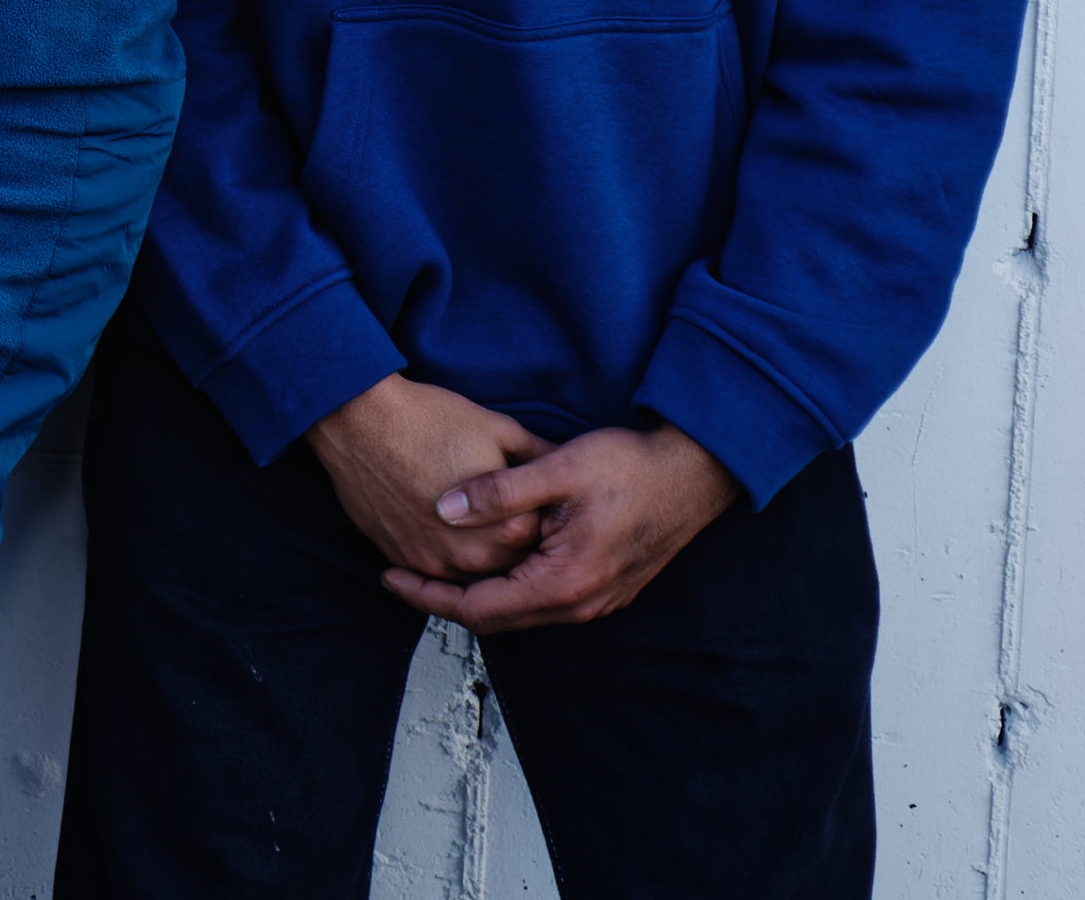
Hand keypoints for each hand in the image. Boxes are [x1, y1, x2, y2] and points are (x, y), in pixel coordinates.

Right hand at [307, 375, 549, 580]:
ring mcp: (435, 562)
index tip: (536, 499)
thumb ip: (541, 457)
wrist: (360, 420)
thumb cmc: (430, 420)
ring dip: (479, 551)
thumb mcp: (501, 430)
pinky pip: (436, 572)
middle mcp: (473, 556)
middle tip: (506, 510)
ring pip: (473, 573)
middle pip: (510, 562)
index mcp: (507, 527)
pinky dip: (446, 554)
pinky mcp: (403, 559)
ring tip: (478, 518)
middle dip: (511, 538)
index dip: (540, 515)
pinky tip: (448, 526)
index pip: (542, 539)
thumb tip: (568, 467)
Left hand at [380, 424, 741, 633]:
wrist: (694, 474)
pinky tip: (486, 561)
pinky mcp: (604, 589)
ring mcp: (595, 601)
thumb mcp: (557, 468)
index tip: (390, 575)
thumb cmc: (629, 466)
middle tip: (400, 572)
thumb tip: (441, 509)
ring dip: (474, 594)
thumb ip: (497, 492)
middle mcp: (579, 605)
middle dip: (443, 599)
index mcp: (562, 582)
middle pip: (494, 618)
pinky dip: (505, 588)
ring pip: (518, 612)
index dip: (428, 595)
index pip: (478, 608)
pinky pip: (541, 602)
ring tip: (433, 567)